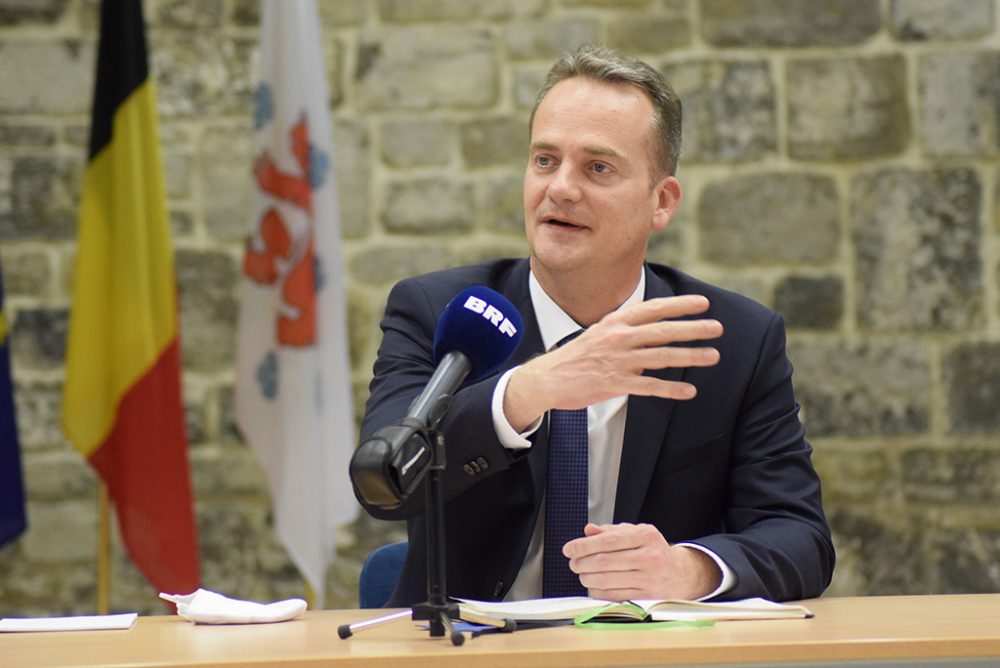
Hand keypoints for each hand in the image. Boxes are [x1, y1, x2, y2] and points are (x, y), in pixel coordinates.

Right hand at [503, 295, 722, 430]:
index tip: (703, 303)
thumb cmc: (577, 356)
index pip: (653, 309)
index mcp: (615, 322)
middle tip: (717, 328)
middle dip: (693, 328)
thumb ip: (626, 328)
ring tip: (713, 355)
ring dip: (690, 356)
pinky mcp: (615, 384)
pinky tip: (689, 391)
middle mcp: (618, 338)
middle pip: (662, 330)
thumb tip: (650, 329)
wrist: (547, 378)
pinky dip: (671, 389)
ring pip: (661, 357)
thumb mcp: (599, 332)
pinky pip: (649, 387)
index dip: (679, 305)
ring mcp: (617, 361)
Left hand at [563, 523, 721, 600]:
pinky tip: (593, 585)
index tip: (569, 549)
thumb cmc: (653, 551)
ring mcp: (649, 579)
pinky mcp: (646, 597)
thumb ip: (610, 531)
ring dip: (587, 577)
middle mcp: (649, 556)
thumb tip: (588, 530)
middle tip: (573, 563)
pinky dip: (597, 591)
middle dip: (582, 563)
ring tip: (582, 573)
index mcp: (646, 536)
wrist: (680, 574)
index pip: (608, 541)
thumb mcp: (636, 534)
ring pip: (606, 580)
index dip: (584, 545)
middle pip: (604, 561)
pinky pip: (613, 596)